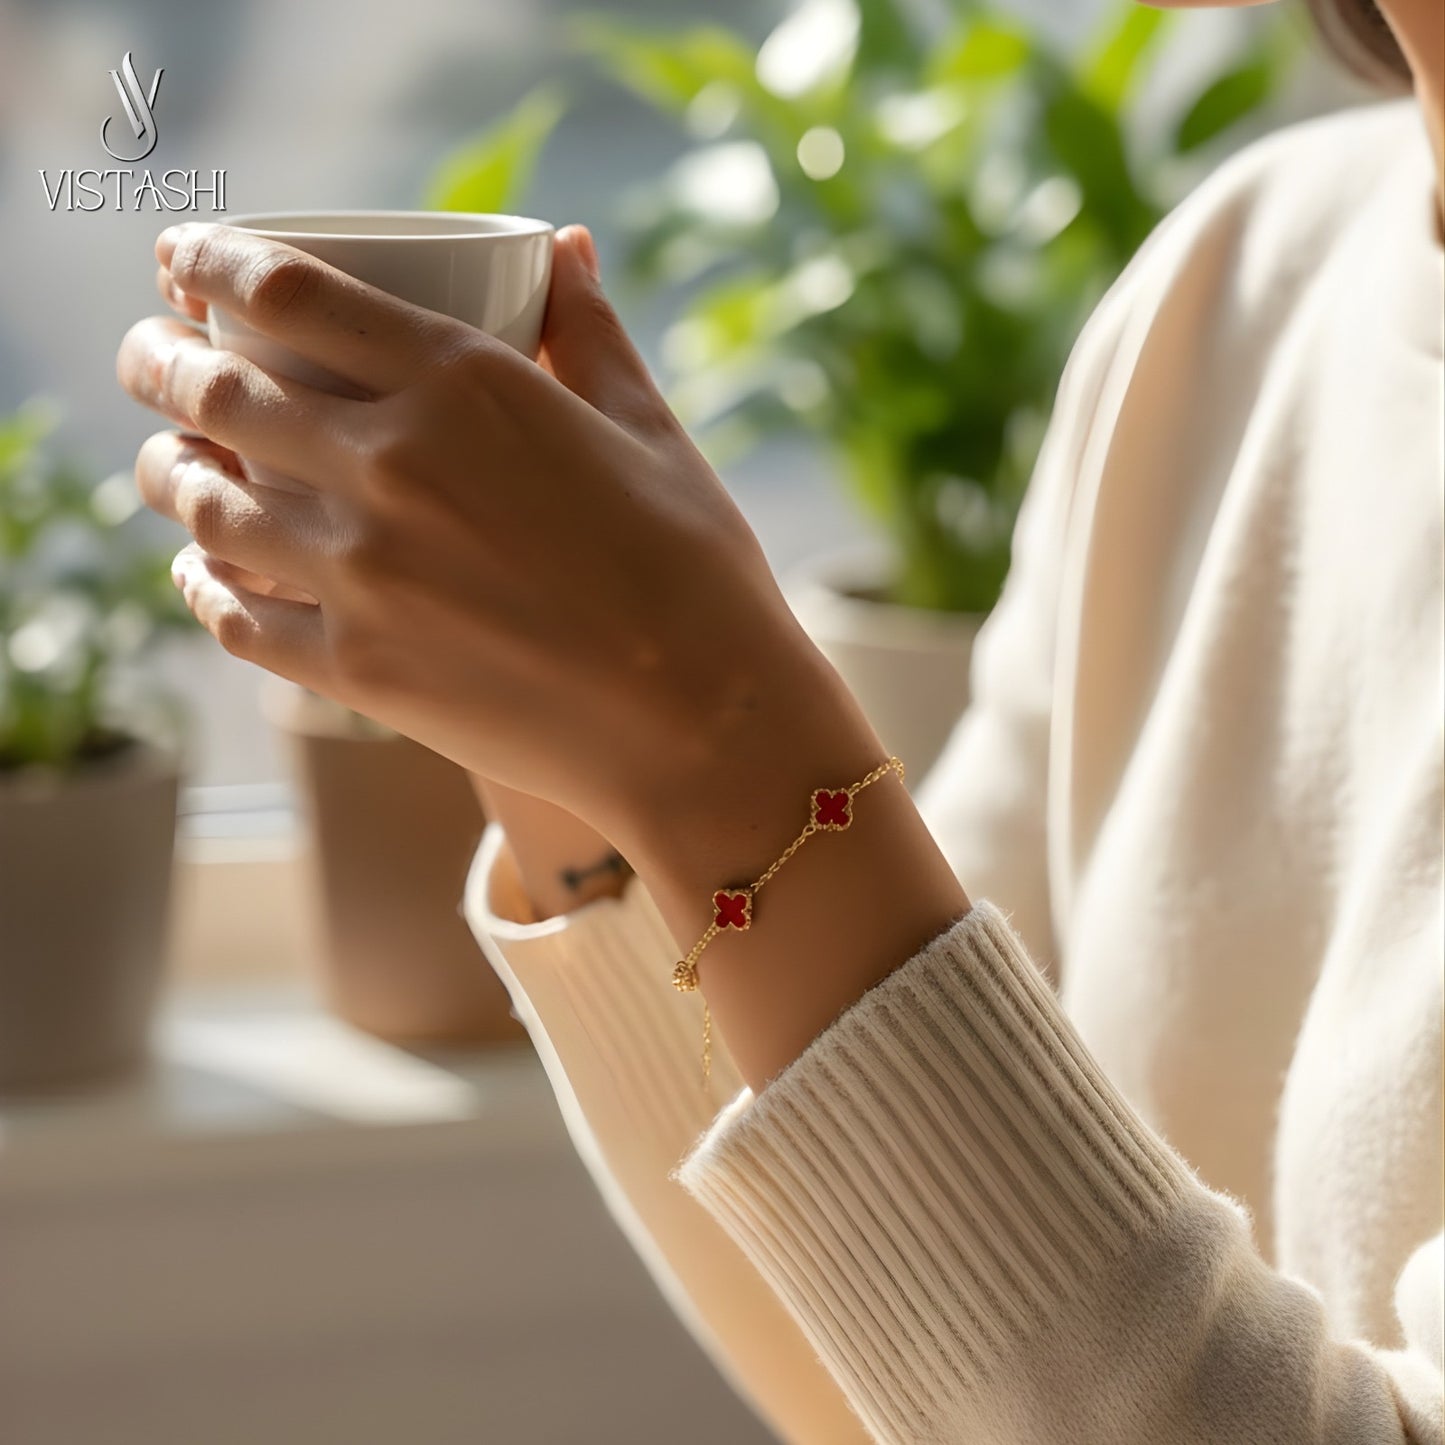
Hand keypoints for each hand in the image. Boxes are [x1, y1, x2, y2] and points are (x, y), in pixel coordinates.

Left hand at [118, 222, 871, 859]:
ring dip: (163, 468)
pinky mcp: (357, 671)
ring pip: (204, 502)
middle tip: (149, 356)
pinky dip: (202, 585)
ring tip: (166, 460)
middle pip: (215, 390)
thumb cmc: (697, 574)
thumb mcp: (652, 432)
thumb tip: (563, 249)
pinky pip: (235, 617)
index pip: (286, 289)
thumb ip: (590, 332)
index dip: (210, 260)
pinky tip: (202, 570)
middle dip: (156, 360)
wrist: (703, 727)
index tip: (182, 259)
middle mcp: (392, 469)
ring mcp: (363, 576)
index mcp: (465, 386)